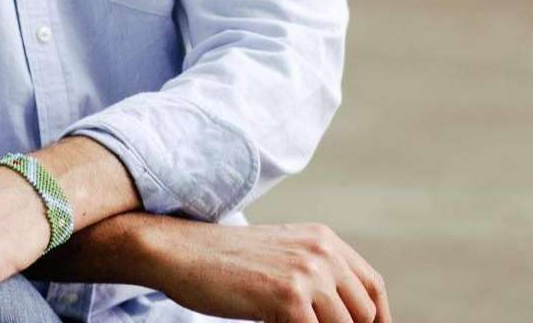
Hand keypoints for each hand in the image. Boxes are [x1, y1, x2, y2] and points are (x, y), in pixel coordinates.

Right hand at [147, 219, 389, 322]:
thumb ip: (315, 277)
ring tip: (280, 322)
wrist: (178, 251)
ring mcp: (308, 274)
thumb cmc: (222, 262)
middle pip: (364, 315)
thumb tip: (348, 318)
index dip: (377, 320)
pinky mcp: (289, 298)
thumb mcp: (279, 258)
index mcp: (324, 240)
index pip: (372, 289)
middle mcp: (323, 253)